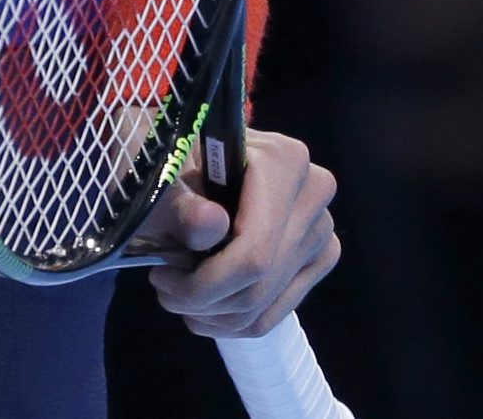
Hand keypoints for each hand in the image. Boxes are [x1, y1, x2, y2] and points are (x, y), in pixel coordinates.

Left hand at [132, 129, 340, 338]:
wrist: (201, 165)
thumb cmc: (177, 163)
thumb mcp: (164, 177)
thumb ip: (180, 204)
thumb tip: (211, 227)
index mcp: (286, 161)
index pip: (254, 251)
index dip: (204, 281)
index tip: (161, 275)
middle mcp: (315, 193)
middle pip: (259, 282)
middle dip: (203, 299)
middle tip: (163, 288)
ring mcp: (322, 229)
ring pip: (262, 306)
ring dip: (212, 313)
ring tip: (177, 293)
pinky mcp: (319, 258)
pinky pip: (273, 314)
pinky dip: (232, 321)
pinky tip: (202, 306)